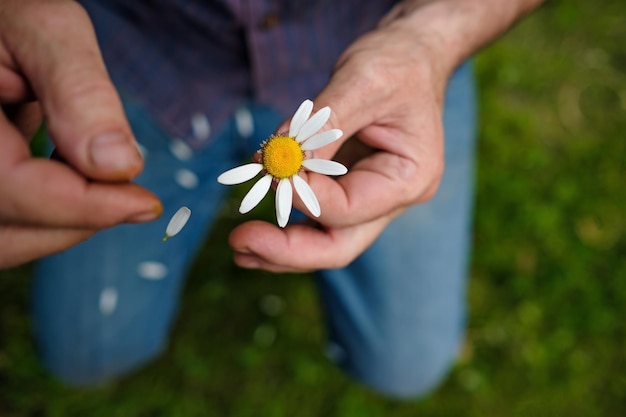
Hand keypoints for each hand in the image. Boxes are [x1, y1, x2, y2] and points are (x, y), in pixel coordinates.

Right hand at [0, 0, 161, 268]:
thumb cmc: (7, 11)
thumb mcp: (45, 30)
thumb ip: (79, 93)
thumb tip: (122, 166)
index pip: (12, 190)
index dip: (86, 206)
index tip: (148, 204)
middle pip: (7, 231)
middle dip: (80, 218)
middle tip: (133, 196)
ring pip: (6, 239)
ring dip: (64, 222)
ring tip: (102, 182)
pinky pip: (5, 224)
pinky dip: (46, 212)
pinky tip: (73, 180)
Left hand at [228, 0, 542, 271]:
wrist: (409, 56)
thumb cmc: (397, 63)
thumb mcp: (363, 82)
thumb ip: (324, 124)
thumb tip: (282, 159)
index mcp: (410, 177)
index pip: (351, 208)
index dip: (306, 196)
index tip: (271, 172)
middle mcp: (392, 198)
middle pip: (340, 245)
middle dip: (288, 251)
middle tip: (241, 244)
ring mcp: (370, 197)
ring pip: (325, 239)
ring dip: (281, 247)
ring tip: (240, 245)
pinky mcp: (348, 188)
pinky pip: (316, 216)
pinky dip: (286, 220)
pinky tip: (256, 227)